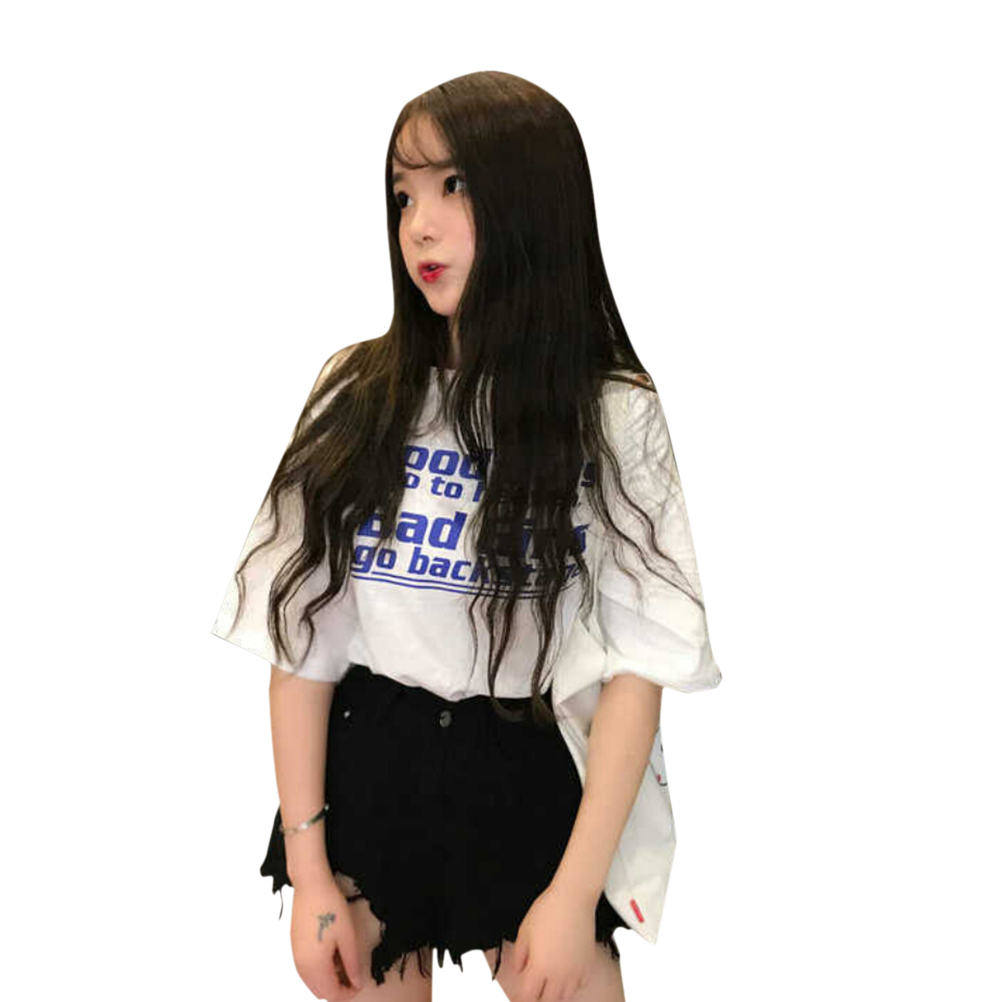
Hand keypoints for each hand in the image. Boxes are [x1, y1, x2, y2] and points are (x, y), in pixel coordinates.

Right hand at [290, 873, 365, 999]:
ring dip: (328, 980)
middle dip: (337, 989)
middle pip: (320, 992)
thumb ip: (352, 964)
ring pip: (312, 981)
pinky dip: (319, 970)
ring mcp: (295, 956)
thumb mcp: (348, 936)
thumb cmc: (331, 907)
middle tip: (354, 975)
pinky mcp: (294, 946)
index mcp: (314, 967)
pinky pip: (306, 969)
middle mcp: (301, 966)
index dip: (347, 994)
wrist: (310, 884)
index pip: (331, 994)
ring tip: (345, 963)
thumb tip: (356, 984)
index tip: (360, 984)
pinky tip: (332, 953)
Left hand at [509, 882, 598, 1000]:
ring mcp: (575, 971)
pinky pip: (579, 986)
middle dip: (538, 998)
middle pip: (547, 1001)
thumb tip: (520, 970)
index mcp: (540, 967)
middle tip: (533, 990)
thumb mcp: (524, 931)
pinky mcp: (587, 964)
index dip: (521, 998)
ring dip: (554, 994)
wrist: (573, 899)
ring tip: (548, 985)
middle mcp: (559, 974)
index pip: (528, 996)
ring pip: (564, 997)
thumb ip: (520, 956)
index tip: (518, 996)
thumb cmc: (548, 910)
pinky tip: (565, 976)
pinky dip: (571, 986)